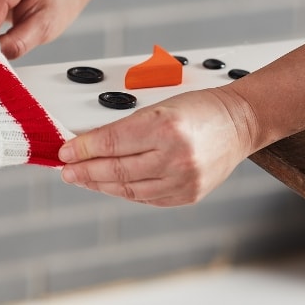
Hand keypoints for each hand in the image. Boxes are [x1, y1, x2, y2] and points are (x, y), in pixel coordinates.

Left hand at [58, 87, 257, 206]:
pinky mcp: (188, 195)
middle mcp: (175, 156)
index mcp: (165, 127)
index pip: (111, 142)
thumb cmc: (199, 107)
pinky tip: (110, 186)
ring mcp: (183, 179)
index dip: (82, 149)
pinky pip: (146, 198)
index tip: (65, 151)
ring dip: (100, 184)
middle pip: (116, 169)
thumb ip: (125, 126)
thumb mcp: (158, 106)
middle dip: (85, 170)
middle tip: (67, 170)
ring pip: (128, 189)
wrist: (239, 122)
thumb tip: (90, 142)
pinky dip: (124, 192)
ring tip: (82, 179)